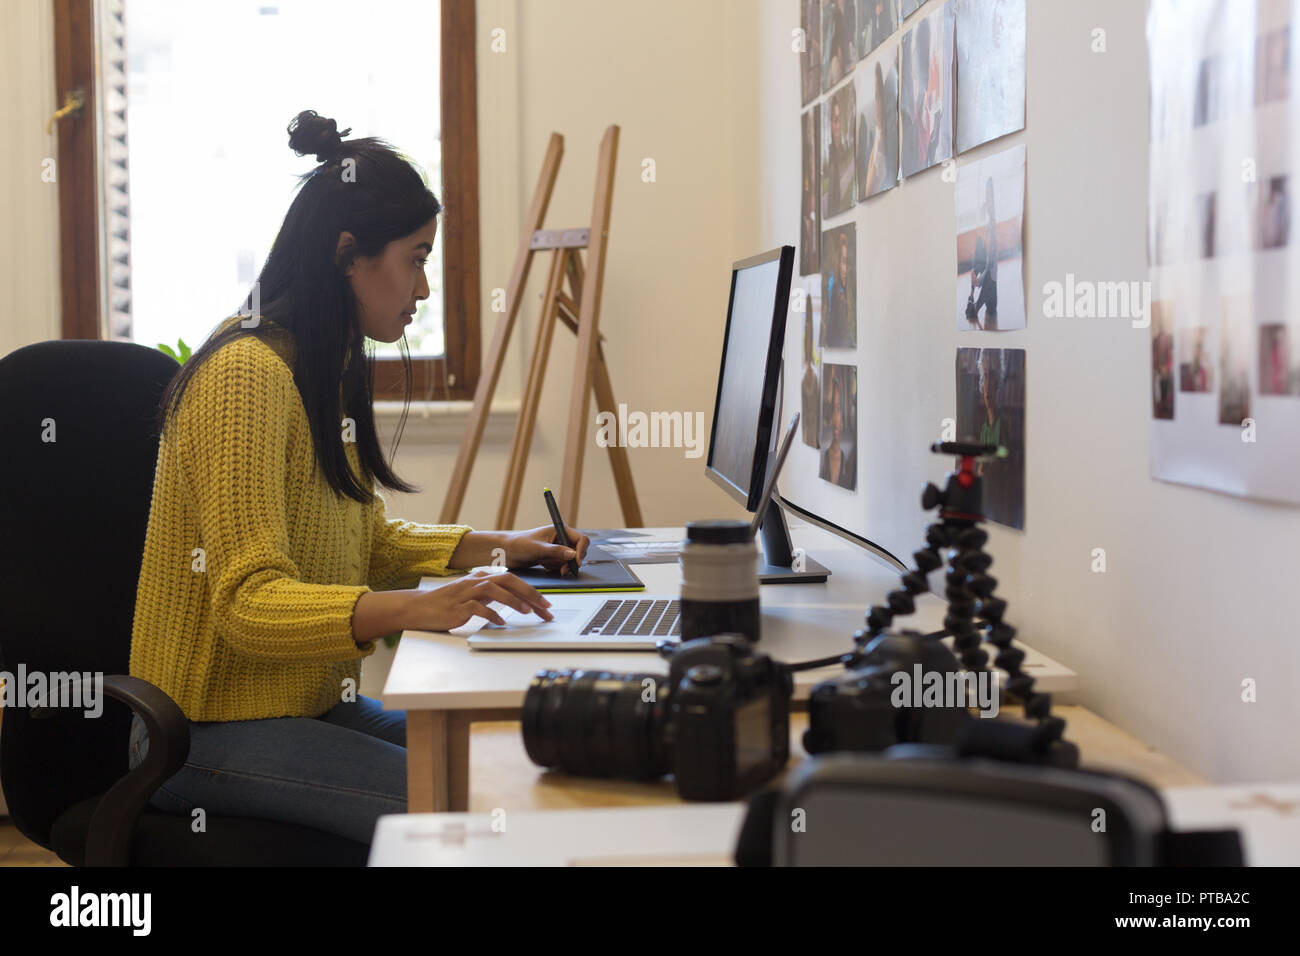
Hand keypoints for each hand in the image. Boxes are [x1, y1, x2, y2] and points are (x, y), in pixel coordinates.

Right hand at [408, 569, 553, 630]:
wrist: (419, 608)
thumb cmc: (448, 604)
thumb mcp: (474, 596)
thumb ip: (491, 596)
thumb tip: (514, 600)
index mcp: (481, 578)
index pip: (512, 580)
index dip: (531, 591)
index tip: (545, 604)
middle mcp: (475, 582)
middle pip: (508, 581)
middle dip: (529, 593)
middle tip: (545, 607)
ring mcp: (465, 593)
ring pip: (494, 590)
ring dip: (513, 600)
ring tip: (527, 612)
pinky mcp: (457, 607)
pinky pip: (477, 608)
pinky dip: (491, 615)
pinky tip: (500, 623)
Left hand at [502, 525, 590, 576]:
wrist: (505, 553)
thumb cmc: (519, 544)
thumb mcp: (538, 548)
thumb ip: (556, 551)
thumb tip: (573, 555)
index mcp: (559, 530)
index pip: (580, 539)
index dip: (581, 550)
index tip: (576, 561)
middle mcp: (560, 539)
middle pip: (578, 551)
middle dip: (573, 561)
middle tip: (565, 569)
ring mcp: (556, 549)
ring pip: (570, 560)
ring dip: (565, 566)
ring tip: (554, 569)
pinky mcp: (551, 559)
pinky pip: (562, 566)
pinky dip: (557, 569)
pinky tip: (546, 567)